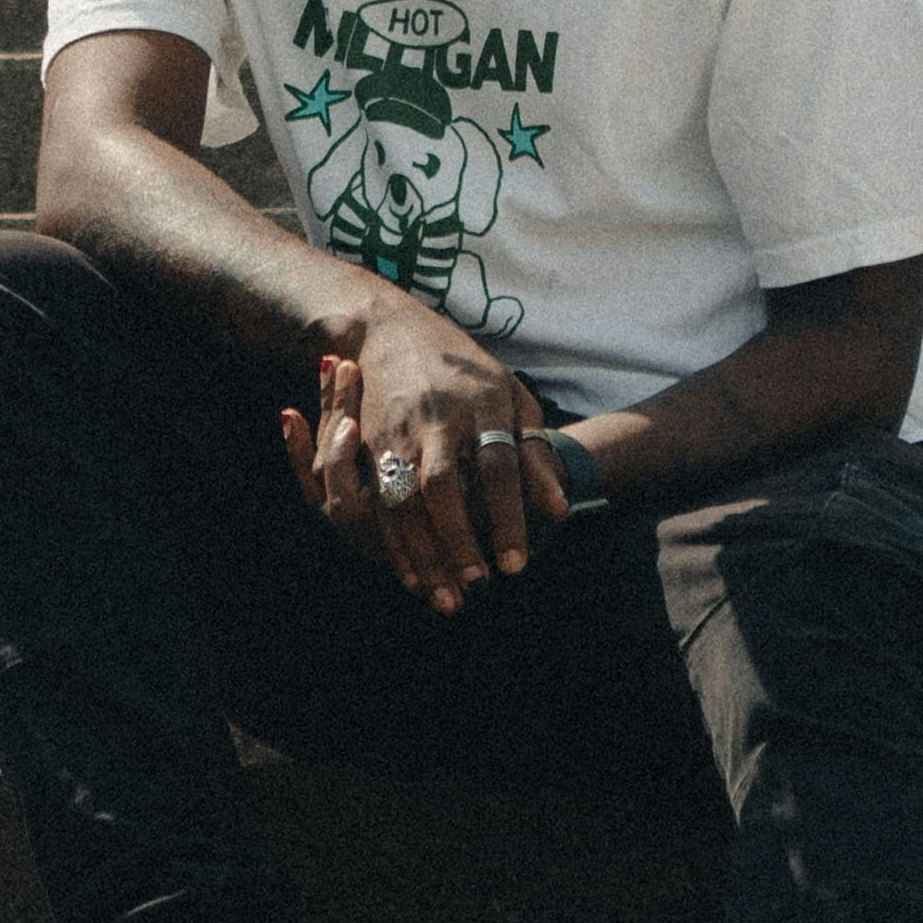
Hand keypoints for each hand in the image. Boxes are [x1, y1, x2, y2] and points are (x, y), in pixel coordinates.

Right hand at [282, 311, 567, 609]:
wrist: (388, 328)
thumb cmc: (464, 371)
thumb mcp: (510, 396)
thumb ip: (534, 453)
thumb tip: (558, 509)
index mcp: (483, 401)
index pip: (499, 465)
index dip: (508, 517)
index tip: (515, 565)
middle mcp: (437, 414)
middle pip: (444, 485)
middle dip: (458, 540)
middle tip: (478, 585)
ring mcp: (396, 426)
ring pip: (402, 498)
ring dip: (422, 552)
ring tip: (444, 594)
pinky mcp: (364, 439)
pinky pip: (373, 499)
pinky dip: (391, 542)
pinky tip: (409, 574)